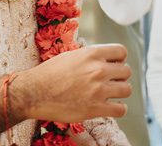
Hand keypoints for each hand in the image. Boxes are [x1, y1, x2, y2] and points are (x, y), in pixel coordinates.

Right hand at [13, 44, 130, 124]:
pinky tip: (111, 107)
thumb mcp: (71, 56)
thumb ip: (90, 57)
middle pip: (126, 71)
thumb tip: (105, 59)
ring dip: (120, 92)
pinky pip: (121, 109)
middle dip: (120, 76)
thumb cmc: (49, 73)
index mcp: (92, 53)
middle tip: (110, 81)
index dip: (119, 59)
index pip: (121, 52)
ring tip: (111, 94)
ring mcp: (98, 90)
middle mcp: (98, 70)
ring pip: (127, 89)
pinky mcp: (96, 108)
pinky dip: (119, 109)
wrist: (34, 93)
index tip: (114, 65)